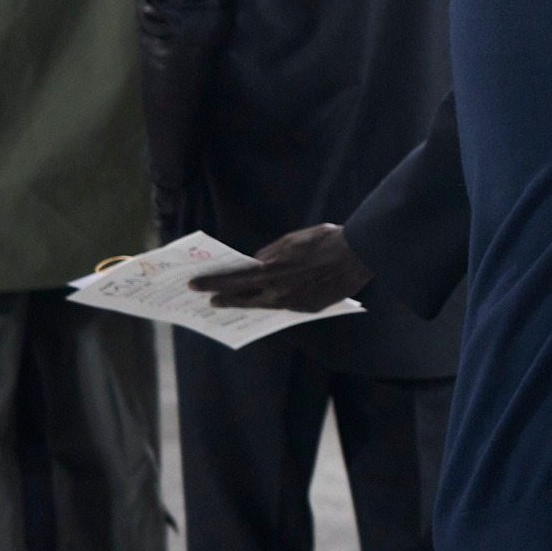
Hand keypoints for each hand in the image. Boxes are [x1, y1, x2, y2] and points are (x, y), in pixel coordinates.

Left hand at [190, 224, 373, 311]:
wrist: (358, 256)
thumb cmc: (325, 241)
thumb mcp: (291, 241)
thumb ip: (269, 254)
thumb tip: (256, 263)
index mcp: (270, 272)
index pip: (231, 280)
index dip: (210, 283)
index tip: (194, 284)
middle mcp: (277, 292)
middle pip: (241, 299)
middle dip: (222, 298)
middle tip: (207, 299)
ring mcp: (292, 304)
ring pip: (261, 306)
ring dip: (244, 303)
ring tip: (230, 302)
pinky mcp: (307, 309)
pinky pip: (284, 306)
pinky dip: (273, 301)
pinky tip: (267, 299)